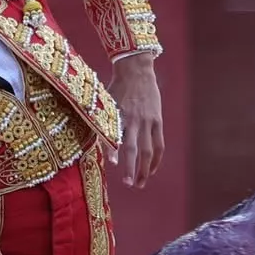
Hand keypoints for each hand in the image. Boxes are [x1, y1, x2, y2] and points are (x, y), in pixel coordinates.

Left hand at [108, 52, 164, 189]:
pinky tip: (151, 170)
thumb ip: (103, 121)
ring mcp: (148, 122)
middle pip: (135, 150)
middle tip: (129, 184)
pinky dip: (156, 159)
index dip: (114, 150)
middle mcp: (135, 121)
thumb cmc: (117, 87)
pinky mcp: (157, 121)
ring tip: (140, 183)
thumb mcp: (105, 101)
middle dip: (132, 169)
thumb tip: (96, 140)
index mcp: (120, 116)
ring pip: (149, 151)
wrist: (136, 70)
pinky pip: (159, 144)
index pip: (117, 137)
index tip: (111, 164)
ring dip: (145, 169)